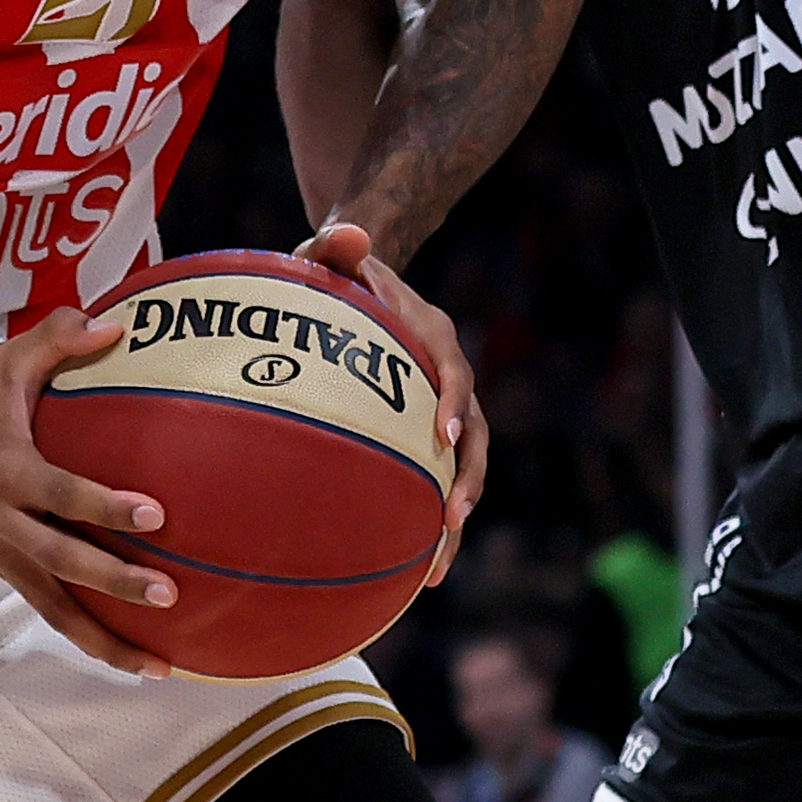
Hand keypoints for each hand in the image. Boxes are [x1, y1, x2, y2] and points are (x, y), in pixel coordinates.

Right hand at [0, 311, 180, 676]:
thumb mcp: (16, 353)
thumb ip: (63, 336)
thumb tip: (118, 326)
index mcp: (3, 465)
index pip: (59, 492)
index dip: (104, 506)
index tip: (155, 514)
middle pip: (59, 561)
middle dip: (113, 583)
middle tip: (168, 594)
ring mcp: (0, 547)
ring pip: (52, 606)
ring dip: (103, 638)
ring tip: (156, 665)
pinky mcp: (5, 564)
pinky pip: (48, 607)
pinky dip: (86, 635)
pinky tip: (131, 655)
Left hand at [298, 224, 486, 588]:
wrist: (354, 288)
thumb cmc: (335, 272)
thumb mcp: (330, 251)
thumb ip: (336, 243)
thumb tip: (347, 230)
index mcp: (430, 335)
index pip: (451, 368)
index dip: (451, 399)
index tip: (441, 433)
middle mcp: (445, 378)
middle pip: (472, 434)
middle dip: (466, 478)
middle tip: (451, 518)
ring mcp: (437, 412)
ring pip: (461, 470)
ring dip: (454, 517)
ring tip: (436, 567)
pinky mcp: (420, 438)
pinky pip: (432, 483)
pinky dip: (426, 525)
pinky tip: (407, 572)